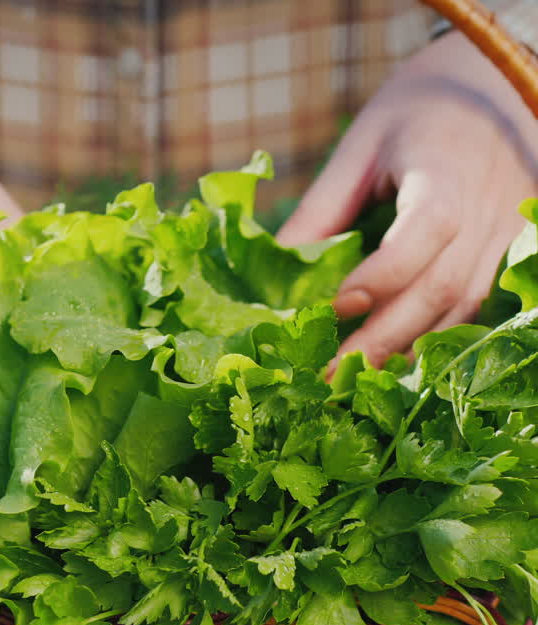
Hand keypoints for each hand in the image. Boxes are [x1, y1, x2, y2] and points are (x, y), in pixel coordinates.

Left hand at [278, 31, 537, 365]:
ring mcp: (508, 232)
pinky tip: (393, 358)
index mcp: (447, 170)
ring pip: (465, 306)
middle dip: (385, 335)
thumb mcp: (360, 148)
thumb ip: (322, 209)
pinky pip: (478, 305)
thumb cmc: (415, 110)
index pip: (427, 229)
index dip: (383, 274)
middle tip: (330, 374)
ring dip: (410, 347)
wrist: (492, 86)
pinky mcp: (513, 249)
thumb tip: (272, 273)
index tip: (332, 306)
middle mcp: (489, 206)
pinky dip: (435, 336)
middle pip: (444, 285)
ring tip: (352, 377)